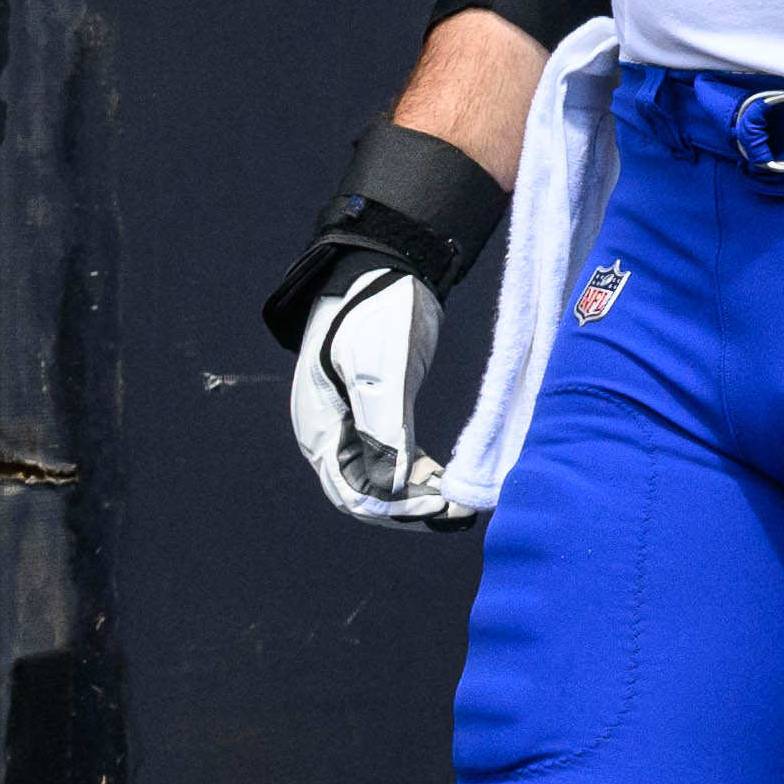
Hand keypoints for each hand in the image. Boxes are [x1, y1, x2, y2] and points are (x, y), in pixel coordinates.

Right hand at [289, 264, 452, 520]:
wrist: (382, 268)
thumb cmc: (375, 311)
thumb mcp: (378, 368)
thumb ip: (382, 427)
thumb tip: (390, 487)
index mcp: (321, 427)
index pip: (352, 491)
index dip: (396, 509)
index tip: (441, 509)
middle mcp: (331, 434)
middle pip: (367, 495)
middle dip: (411, 511)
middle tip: (461, 515)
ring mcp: (353, 426)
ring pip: (383, 483)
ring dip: (419, 498)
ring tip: (463, 505)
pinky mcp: (378, 415)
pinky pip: (395, 462)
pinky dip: (421, 477)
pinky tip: (448, 482)